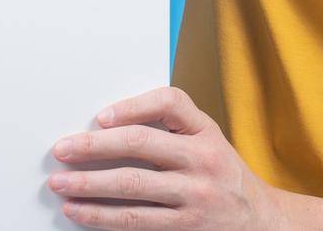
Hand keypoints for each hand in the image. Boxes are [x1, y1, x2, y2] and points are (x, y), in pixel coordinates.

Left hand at [48, 86, 290, 229]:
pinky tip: (80, 212)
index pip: (169, 103)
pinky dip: (102, 216)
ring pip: (131, 188)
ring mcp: (193, 198)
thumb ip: (171, 126)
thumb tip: (110, 124)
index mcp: (205, 132)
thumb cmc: (223, 174)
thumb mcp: (209, 138)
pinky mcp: (184, 229)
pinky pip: (136, 221)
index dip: (131, 106)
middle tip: (61, 150)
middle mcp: (202, 161)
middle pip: (140, 145)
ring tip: (61, 184)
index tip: (100, 117)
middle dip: (93, 147)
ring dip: (89, 185)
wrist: (262, 222)